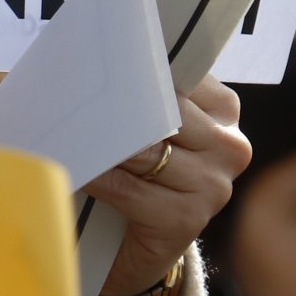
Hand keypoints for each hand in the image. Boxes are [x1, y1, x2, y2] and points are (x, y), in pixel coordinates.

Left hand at [83, 76, 248, 295]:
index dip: (135, 69)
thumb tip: (96, 52)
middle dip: (114, 107)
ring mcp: (213, 186)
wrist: (134, 244)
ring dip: (101, 143)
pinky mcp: (188, 219)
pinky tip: (76, 169)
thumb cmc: (134, 170)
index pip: (176, 75)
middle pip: (162, 111)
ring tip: (67, 132)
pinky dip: (95, 176)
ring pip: (144, 149)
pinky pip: (128, 187)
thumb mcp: (143, 123)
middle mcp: (228, 146)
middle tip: (72, 96)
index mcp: (222, 109)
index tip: (99, 61)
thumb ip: (137, 89)